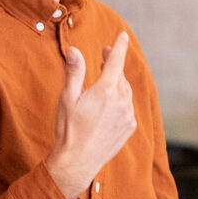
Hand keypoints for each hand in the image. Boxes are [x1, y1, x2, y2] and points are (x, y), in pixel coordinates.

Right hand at [46, 32, 136, 198]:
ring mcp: (128, 115)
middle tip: (104, 57)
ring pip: (125, 91)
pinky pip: (128, 107)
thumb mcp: (67, 98)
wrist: (78, 161)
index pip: (116, 62)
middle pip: (120, 76)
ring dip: (117, 82)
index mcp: (105, 91)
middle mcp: (121, 102)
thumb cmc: (68, 129)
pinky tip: (110, 103)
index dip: (119, 47)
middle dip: (113, 64)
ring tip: (106, 79)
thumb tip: (75, 50)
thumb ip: (74, 72)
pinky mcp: (130, 127)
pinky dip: (121, 100)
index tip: (123, 36)